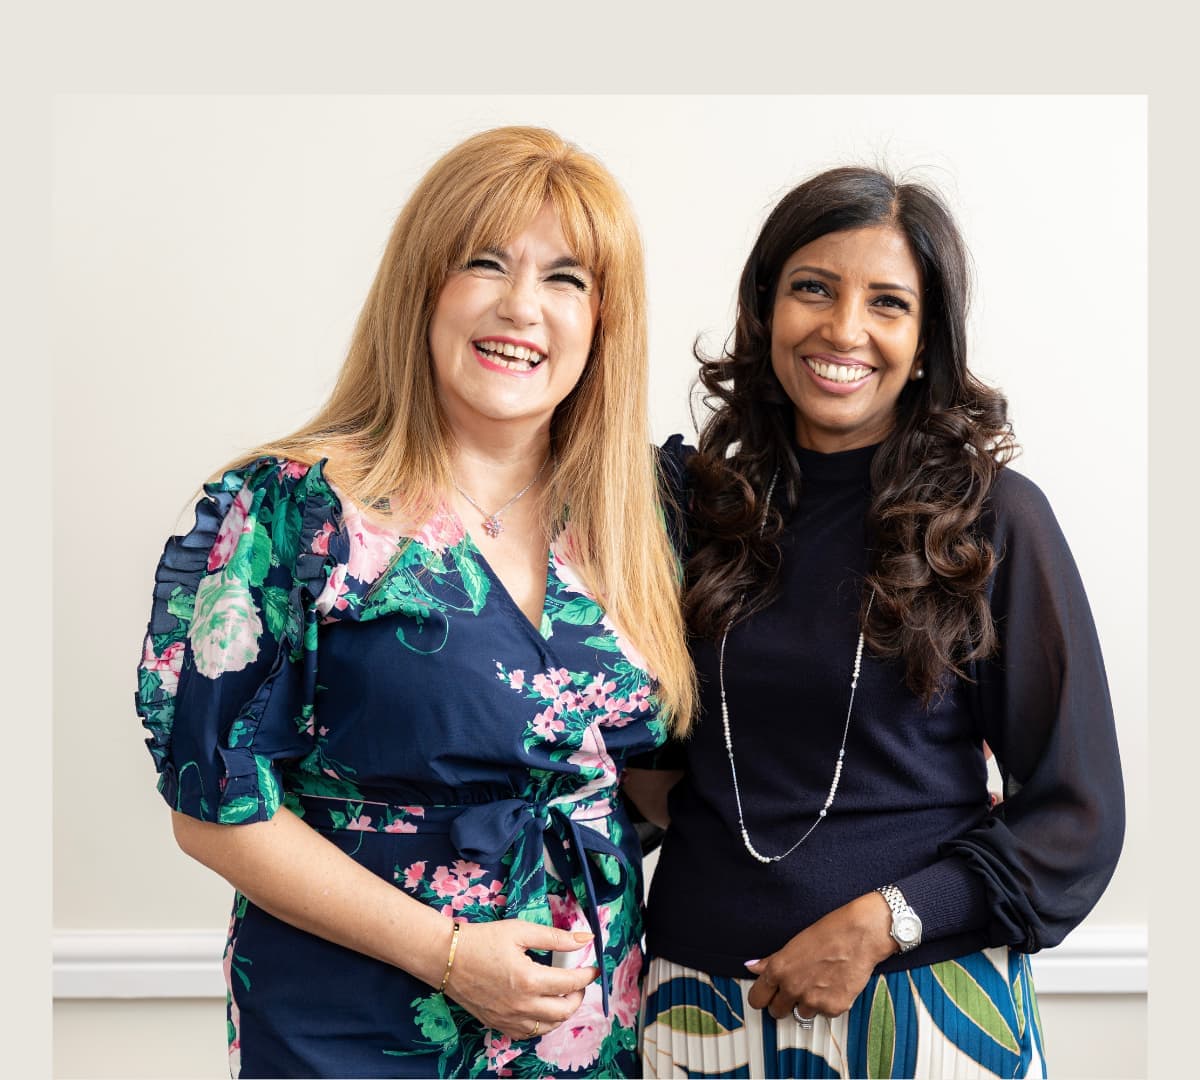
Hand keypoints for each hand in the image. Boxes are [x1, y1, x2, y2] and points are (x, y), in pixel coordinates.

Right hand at [443, 921, 598, 1040]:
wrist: (446, 958)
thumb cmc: (482, 940)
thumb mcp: (520, 931)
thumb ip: (555, 937)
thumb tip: (584, 938)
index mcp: (529, 979)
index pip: (570, 983)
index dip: (587, 975)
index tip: (593, 967)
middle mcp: (521, 1005)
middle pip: (564, 1010)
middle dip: (579, 996)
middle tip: (579, 981)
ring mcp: (509, 1019)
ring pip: (549, 1026)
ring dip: (563, 1012)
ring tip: (564, 994)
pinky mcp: (499, 1024)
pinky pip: (529, 1033)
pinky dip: (543, 1023)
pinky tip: (542, 1007)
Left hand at [745, 892, 896, 1021]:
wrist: (858, 936)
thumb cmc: (828, 933)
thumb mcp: (794, 944)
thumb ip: (771, 961)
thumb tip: (752, 967)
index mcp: (779, 970)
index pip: (756, 999)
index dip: (762, 997)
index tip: (767, 995)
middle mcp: (792, 988)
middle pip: (776, 1012)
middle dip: (783, 1003)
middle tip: (795, 989)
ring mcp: (813, 1001)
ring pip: (801, 1014)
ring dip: (807, 1003)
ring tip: (819, 982)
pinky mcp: (833, 1009)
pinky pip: (824, 1013)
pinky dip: (828, 1003)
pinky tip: (834, 985)